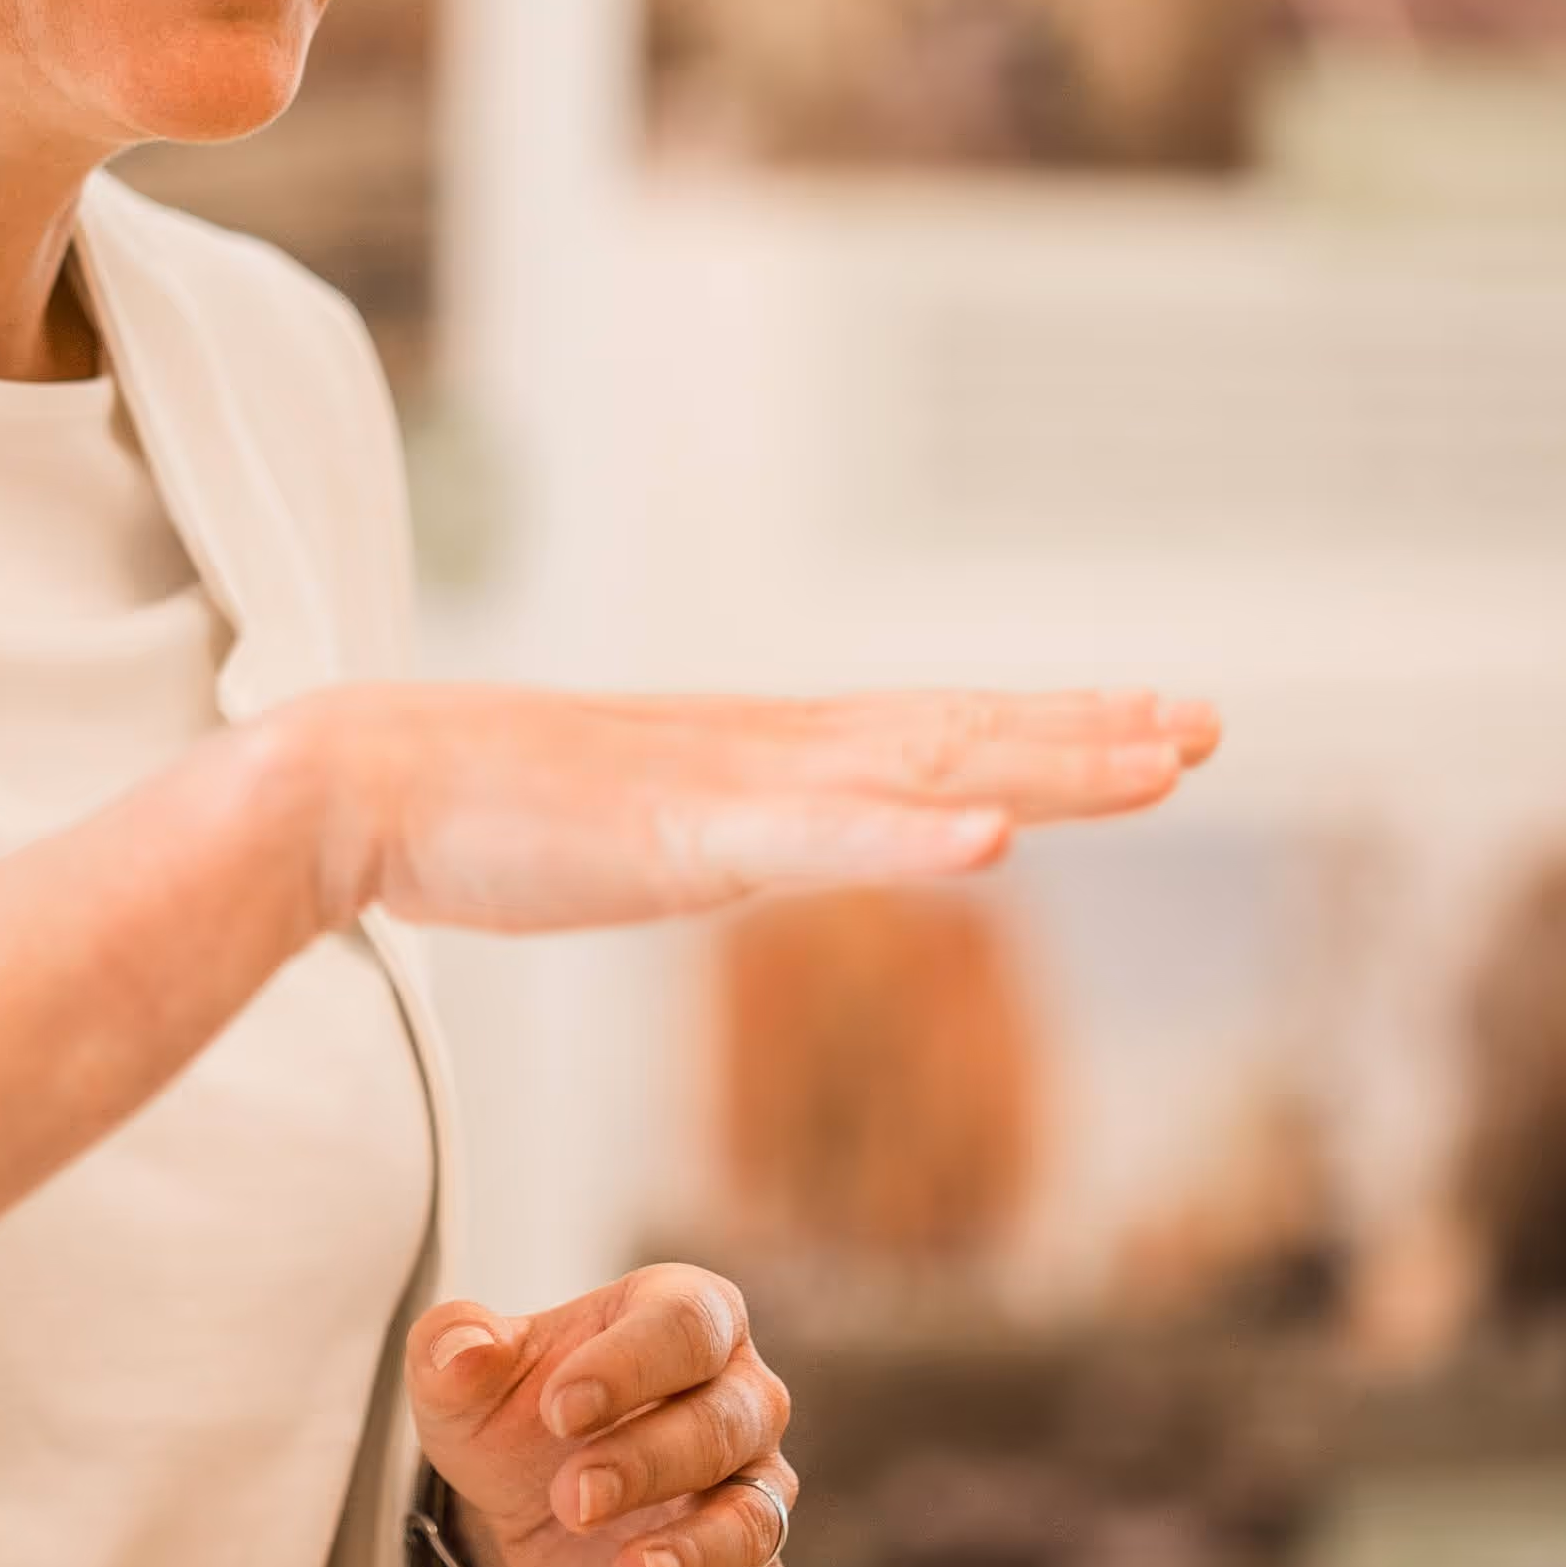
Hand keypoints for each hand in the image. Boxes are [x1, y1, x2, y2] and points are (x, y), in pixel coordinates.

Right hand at [286, 683, 1216, 940]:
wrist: (358, 783)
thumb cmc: (473, 815)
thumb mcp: (624, 830)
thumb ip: (696, 832)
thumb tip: (734, 843)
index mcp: (756, 758)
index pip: (931, 735)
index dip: (1047, 727)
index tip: (1154, 723)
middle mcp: (767, 752)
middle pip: (959, 737)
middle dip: (1089, 733)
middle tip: (1207, 724)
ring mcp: (734, 786)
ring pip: (925, 771)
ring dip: (1050, 761)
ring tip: (1167, 758)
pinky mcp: (683, 831)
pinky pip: (819, 838)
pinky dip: (913, 836)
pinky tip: (996, 840)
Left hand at [406, 1263, 794, 1566]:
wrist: (526, 1505)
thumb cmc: (517, 1412)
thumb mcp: (462, 1374)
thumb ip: (453, 1347)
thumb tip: (464, 1354)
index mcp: (685, 1318)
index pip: (687, 1324)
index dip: (629, 1365)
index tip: (558, 1410)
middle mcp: (738, 1399)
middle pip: (728, 1423)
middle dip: (650, 1462)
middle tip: (572, 1498)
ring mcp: (750, 1491)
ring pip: (754, 1519)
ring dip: (695, 1553)